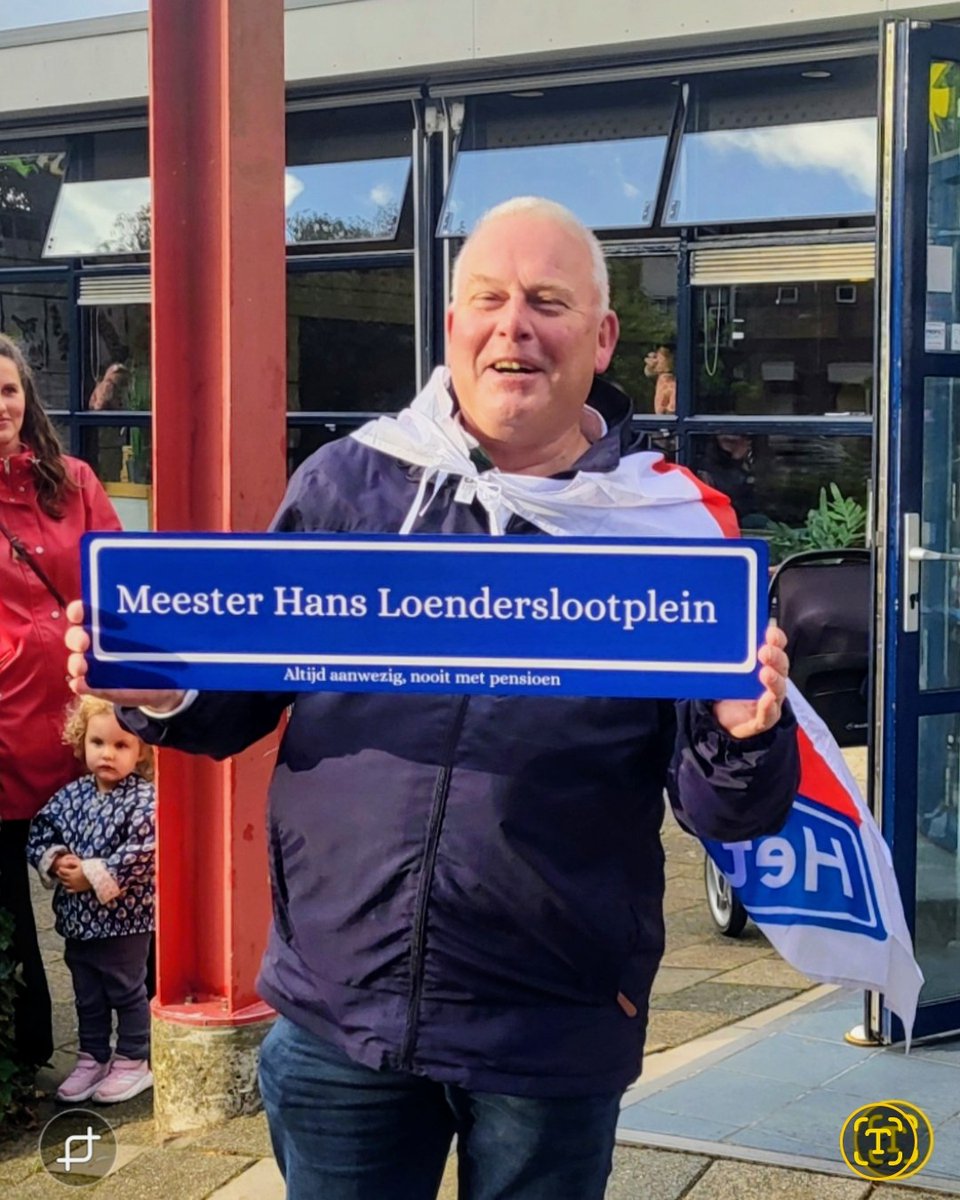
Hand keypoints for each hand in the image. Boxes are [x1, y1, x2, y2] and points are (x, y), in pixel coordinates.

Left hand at [56, 858, 91, 892]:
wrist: (96, 877)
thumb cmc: (89, 869)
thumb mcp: (81, 863)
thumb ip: (73, 862)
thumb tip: (67, 861)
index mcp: (71, 873)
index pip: (62, 871)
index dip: (60, 869)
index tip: (60, 868)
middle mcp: (71, 880)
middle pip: (62, 877)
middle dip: (60, 874)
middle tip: (59, 872)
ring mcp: (73, 885)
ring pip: (64, 884)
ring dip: (62, 881)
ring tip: (63, 878)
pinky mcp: (77, 889)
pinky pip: (69, 890)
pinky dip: (67, 888)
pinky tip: (68, 886)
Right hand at [65, 600, 185, 711]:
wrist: (163, 683)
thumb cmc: (156, 650)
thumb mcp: (158, 635)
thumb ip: (158, 625)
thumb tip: (176, 608)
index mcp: (105, 625)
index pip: (83, 613)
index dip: (78, 610)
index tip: (79, 611)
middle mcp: (95, 644)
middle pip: (76, 636)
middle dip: (76, 637)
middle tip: (85, 640)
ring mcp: (95, 666)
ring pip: (76, 661)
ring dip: (75, 662)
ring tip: (82, 666)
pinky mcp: (98, 687)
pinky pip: (84, 686)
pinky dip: (80, 685)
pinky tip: (81, 684)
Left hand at [713, 623, 788, 739]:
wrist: (724, 720)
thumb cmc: (731, 690)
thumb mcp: (729, 670)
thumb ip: (726, 655)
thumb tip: (712, 634)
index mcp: (767, 664)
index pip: (777, 648)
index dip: (776, 639)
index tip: (770, 632)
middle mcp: (773, 680)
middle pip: (780, 667)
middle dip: (775, 657)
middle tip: (764, 652)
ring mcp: (771, 700)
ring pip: (778, 689)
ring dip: (774, 680)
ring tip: (766, 673)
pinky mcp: (764, 719)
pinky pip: (769, 713)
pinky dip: (769, 706)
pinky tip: (767, 699)